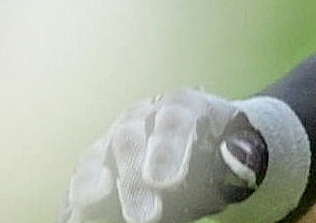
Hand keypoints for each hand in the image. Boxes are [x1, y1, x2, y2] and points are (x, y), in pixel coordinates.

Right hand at [61, 90, 299, 222]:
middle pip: (130, 138)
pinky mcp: (95, 169)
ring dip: (91, 186)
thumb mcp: (240, 151)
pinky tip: (74, 219)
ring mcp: (113, 141)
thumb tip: (234, 154)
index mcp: (182, 104)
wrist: (208, 152)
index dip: (167, 147)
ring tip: (91, 206)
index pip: (174, 117)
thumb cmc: (224, 150)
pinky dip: (75, 203)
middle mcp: (142, 117)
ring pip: (94, 158)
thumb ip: (239, 155)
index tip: (166, 181)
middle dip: (133, 179)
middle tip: (145, 216)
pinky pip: (80, 185)